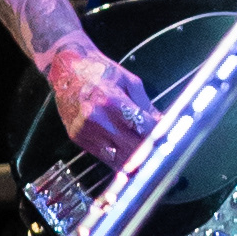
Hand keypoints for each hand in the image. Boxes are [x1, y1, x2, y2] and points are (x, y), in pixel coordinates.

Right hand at [46, 42, 158, 170]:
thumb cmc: (99, 71)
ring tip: (152, 168)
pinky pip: (104, 157)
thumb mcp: (130, 82)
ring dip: (136, 165)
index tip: (170, 142)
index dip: (160, 137)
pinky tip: (131, 165)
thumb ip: (147, 106)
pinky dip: (119, 162)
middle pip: (132, 147)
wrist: (66, 68)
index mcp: (111, 101)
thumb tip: (163, 123)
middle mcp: (97, 119)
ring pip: (118, 158)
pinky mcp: (77, 138)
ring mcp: (85, 131)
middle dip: (151, 154)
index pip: (143, 128)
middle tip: (166, 160)